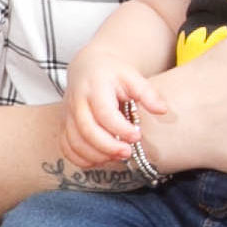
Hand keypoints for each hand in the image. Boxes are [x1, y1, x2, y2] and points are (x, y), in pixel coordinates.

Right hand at [60, 46, 169, 171]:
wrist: (88, 67)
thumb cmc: (113, 74)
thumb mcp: (132, 77)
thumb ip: (147, 93)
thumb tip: (162, 110)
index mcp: (95, 88)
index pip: (104, 113)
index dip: (121, 129)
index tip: (137, 136)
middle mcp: (77, 102)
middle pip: (87, 130)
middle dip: (108, 146)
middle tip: (127, 153)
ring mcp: (68, 115)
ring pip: (75, 142)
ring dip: (96, 155)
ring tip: (116, 156)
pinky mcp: (64, 125)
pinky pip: (66, 147)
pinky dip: (80, 159)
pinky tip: (99, 159)